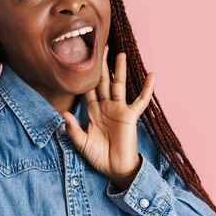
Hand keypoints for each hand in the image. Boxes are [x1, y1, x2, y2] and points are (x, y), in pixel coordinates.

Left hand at [62, 45, 155, 190]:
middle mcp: (106, 106)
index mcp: (93, 111)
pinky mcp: (130, 116)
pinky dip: (147, 88)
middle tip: (99, 46)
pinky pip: (141, 100)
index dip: (84, 75)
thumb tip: (64, 114)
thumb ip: (72, 129)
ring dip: (119, 69)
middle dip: (101, 64)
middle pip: (102, 81)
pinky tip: (152, 75)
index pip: (87, 89)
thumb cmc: (99, 157)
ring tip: (120, 53)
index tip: (81, 59)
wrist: (115, 169)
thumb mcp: (81, 143)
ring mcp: (119, 110)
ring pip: (119, 85)